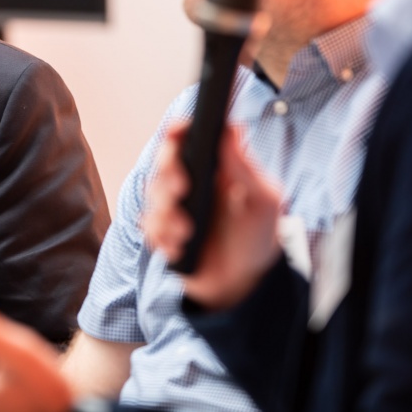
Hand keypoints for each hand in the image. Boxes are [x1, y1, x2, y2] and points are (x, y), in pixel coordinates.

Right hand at [144, 124, 282, 309]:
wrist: (245, 283)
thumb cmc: (258, 236)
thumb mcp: (263, 200)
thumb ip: (245, 167)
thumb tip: (232, 128)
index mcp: (212, 168)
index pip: (187, 139)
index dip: (177, 131)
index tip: (176, 131)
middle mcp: (189, 183)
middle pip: (162, 162)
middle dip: (167, 172)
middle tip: (182, 188)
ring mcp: (174, 208)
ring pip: (152, 195)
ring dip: (166, 212)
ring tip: (188, 231)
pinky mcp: (163, 233)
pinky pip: (148, 226)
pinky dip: (162, 236)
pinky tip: (181, 246)